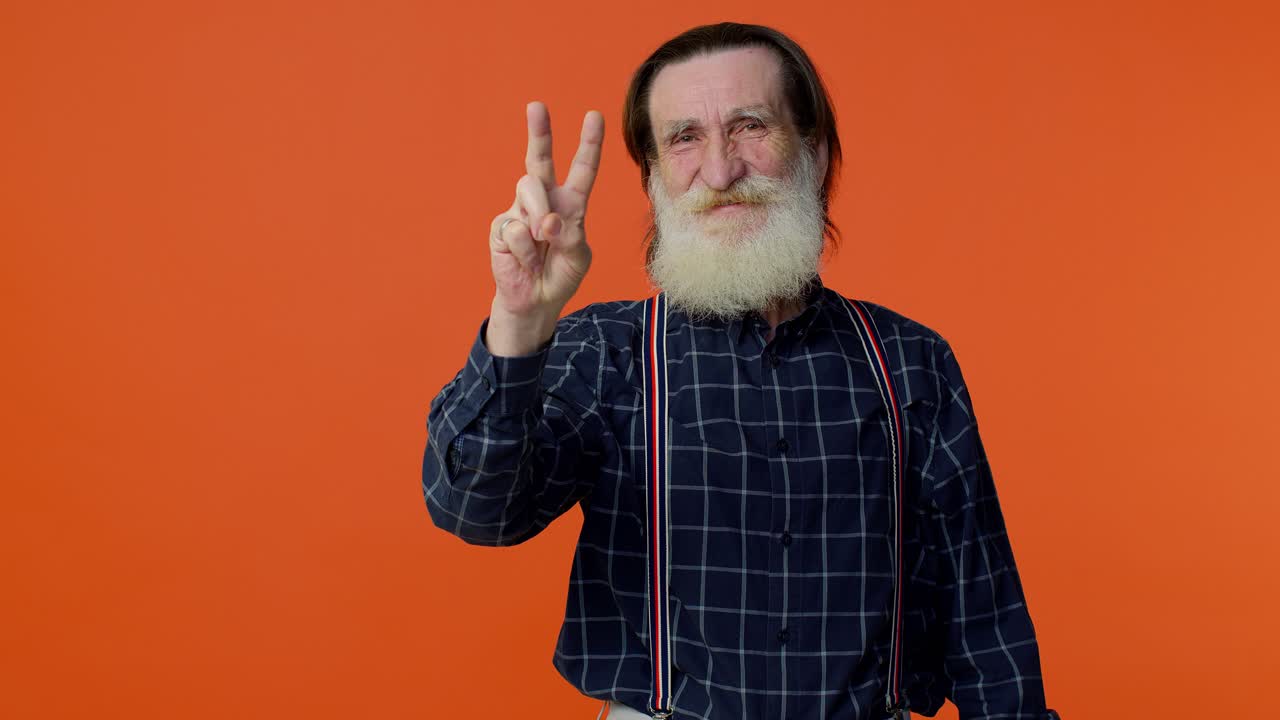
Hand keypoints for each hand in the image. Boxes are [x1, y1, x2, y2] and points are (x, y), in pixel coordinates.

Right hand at [486, 102, 603, 355]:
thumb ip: (570, 236)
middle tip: (536, 106)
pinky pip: (515, 228)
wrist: (536, 301)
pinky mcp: (501, 227)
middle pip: (539, 160)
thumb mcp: (579, 257)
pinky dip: (525, 249)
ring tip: (543, 242)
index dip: (588, 143)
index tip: (594, 116)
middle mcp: (544, 200)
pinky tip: (526, 259)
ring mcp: (519, 211)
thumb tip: (547, 221)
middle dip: (538, 132)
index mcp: (571, 203)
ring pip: (529, 192)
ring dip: (540, 218)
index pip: (582, 169)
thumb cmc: (561, 275)